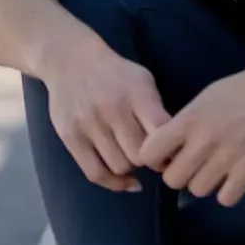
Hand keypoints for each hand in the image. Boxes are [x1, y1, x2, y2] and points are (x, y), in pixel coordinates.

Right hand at [36, 29, 169, 192]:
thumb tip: (174, 148)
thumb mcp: (143, 82)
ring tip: (135, 160)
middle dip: (151, 161)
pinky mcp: (70, 137)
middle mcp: (112, 109)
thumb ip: (157, 111)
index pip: (160, 132)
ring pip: (120, 166)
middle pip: (140, 154)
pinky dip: (113, 183)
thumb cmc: (116, 74)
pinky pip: (95, 173)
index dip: (171, 149)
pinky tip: (126, 181)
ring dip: (132, 170)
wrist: (71, 62)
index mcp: (137, 93)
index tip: (173, 153)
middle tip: (154, 158)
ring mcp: (89, 124)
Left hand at [139, 59, 244, 206]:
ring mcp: (227, 159)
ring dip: (207, 183)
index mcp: (189, 120)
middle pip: (172, 179)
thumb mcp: (209, 97)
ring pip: (197, 191)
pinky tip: (238, 177)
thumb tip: (174, 146)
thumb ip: (188, 122)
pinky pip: (225, 198)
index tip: (169, 156)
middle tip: (198, 164)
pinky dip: (230, 191)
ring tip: (221, 169)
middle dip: (183, 174)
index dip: (156, 159)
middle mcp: (203, 142)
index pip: (149, 153)